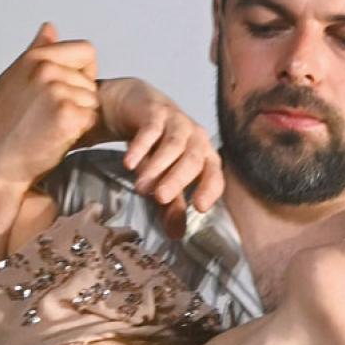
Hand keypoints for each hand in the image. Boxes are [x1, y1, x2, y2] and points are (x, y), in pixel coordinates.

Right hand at [0, 23, 100, 188]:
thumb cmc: (3, 126)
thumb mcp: (14, 79)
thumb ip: (36, 51)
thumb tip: (50, 27)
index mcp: (34, 57)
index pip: (86, 50)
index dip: (85, 71)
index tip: (69, 89)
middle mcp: (45, 69)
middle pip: (91, 80)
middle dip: (80, 99)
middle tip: (50, 117)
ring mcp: (56, 91)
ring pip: (93, 101)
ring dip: (81, 117)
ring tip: (51, 127)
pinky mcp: (67, 114)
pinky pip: (92, 119)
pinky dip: (80, 132)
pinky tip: (57, 137)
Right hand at [97, 77, 223, 238]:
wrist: (135, 107)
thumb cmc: (156, 147)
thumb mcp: (163, 177)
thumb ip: (171, 205)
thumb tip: (177, 236)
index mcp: (204, 156)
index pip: (215, 174)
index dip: (210, 189)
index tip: (199, 208)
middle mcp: (196, 138)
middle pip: (192, 160)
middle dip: (177, 180)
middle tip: (161, 198)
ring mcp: (177, 122)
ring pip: (173, 144)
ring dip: (158, 166)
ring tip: (140, 186)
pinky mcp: (155, 111)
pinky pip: (151, 129)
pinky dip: (141, 146)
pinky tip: (129, 164)